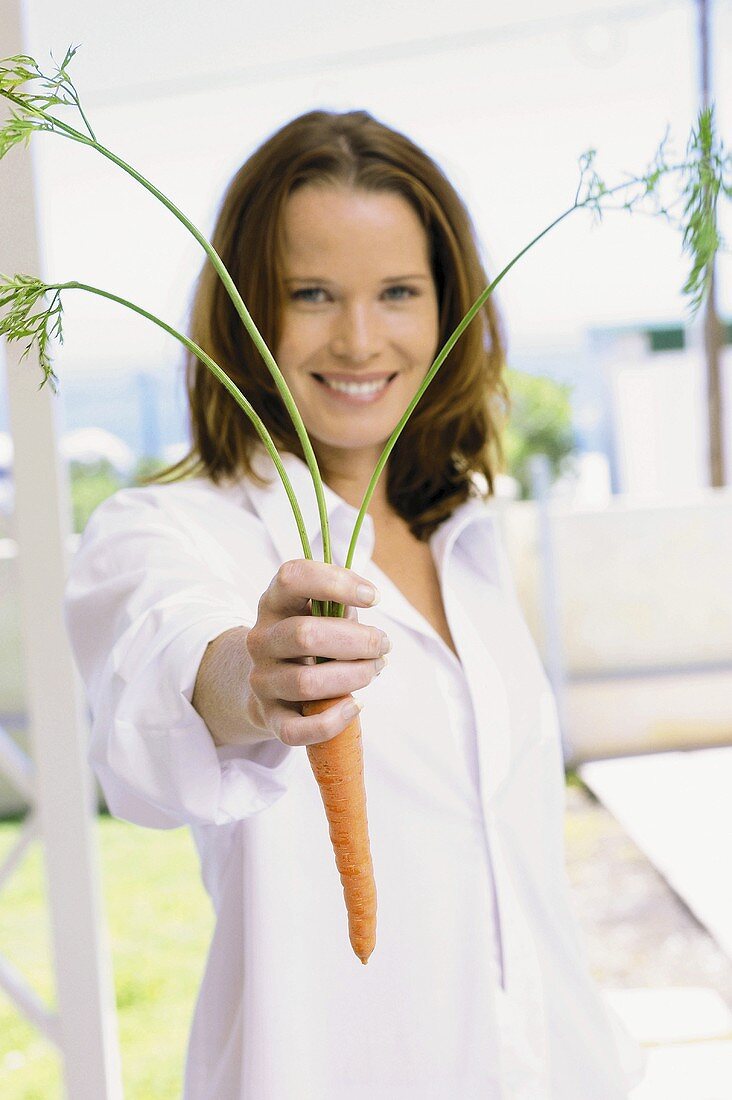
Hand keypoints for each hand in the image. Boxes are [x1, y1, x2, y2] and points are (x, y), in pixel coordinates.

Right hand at [244, 559, 389, 746]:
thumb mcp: (318, 615)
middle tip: (383, 645)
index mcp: (274, 603)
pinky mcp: (269, 716)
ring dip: (354, 676)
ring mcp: (262, 680)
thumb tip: (368, 619)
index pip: (293, 578)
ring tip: (375, 670)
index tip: (374, 597)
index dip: (336, 582)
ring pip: (306, 682)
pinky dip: (332, 721)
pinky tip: (355, 705)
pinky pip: (296, 729)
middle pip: (305, 635)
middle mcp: (260, 639)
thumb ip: (341, 611)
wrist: (270, 685)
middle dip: (357, 641)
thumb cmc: (307, 642)